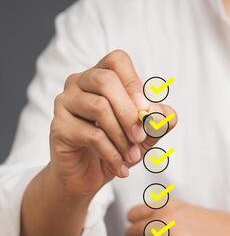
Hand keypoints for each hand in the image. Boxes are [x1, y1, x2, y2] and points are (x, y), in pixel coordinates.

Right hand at [49, 49, 176, 195]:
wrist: (89, 176)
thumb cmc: (118, 146)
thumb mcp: (146, 134)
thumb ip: (159, 121)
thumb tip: (165, 114)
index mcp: (102, 76)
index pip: (117, 60)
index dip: (134, 83)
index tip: (147, 111)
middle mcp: (79, 82)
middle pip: (105, 80)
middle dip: (130, 112)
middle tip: (141, 137)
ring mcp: (65, 102)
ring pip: (98, 106)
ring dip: (122, 136)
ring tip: (133, 157)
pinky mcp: (59, 126)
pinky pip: (91, 135)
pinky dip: (112, 153)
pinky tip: (121, 168)